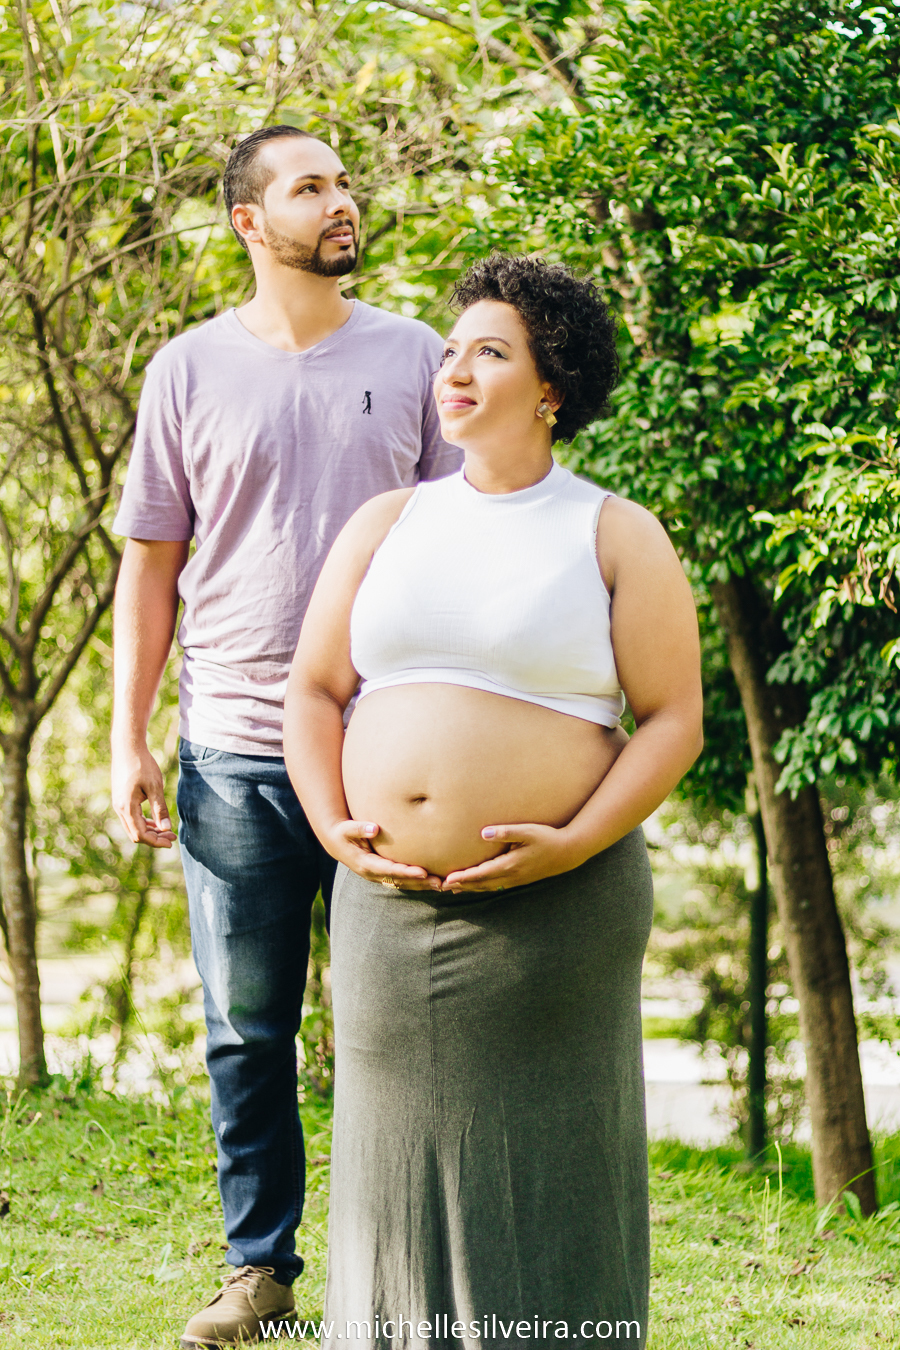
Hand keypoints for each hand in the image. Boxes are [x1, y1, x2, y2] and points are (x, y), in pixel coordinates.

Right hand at [111, 742, 176, 848]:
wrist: (127, 747)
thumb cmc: (142, 765)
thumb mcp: (155, 787)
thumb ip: (160, 809)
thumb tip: (166, 829)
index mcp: (127, 807)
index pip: (141, 835)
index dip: (156, 841)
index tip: (171, 841)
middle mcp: (119, 808)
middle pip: (136, 834)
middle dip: (154, 838)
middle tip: (172, 836)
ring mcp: (118, 804)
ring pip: (133, 826)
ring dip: (150, 830)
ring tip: (167, 830)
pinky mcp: (121, 798)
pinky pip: (131, 817)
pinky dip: (144, 822)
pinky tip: (156, 820)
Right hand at [327, 820, 443, 891]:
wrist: (337, 843)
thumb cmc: (343, 833)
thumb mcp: (346, 829)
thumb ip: (359, 828)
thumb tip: (374, 828)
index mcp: (365, 864)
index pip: (389, 870)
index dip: (406, 872)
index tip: (423, 871)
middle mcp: (373, 874)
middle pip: (400, 881)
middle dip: (419, 882)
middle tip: (439, 882)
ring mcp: (379, 876)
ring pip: (403, 884)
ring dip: (421, 885)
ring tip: (441, 885)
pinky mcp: (384, 874)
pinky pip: (402, 880)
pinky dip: (417, 882)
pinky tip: (431, 881)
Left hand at [441, 823, 587, 892]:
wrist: (568, 852)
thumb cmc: (548, 838)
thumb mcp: (527, 831)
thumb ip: (505, 831)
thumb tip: (483, 833)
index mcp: (510, 865)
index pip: (481, 873)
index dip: (463, 877)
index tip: (447, 880)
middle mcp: (511, 876)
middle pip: (481, 883)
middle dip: (462, 885)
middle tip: (442, 887)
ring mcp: (517, 879)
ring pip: (489, 886)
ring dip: (471, 888)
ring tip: (455, 889)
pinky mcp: (521, 879)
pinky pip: (497, 886)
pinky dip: (484, 886)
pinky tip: (479, 885)